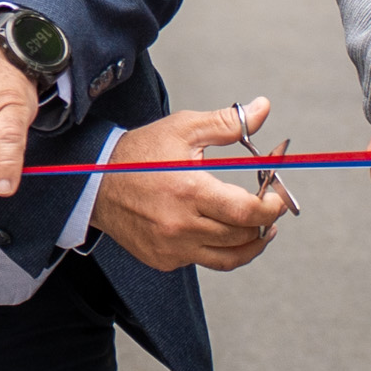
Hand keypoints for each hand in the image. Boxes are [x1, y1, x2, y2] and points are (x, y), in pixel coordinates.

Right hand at [90, 98, 293, 272]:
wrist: (94, 184)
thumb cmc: (138, 155)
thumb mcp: (183, 129)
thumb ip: (227, 123)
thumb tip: (262, 108)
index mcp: (189, 191)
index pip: (247, 212)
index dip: (272, 206)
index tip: (277, 196)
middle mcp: (181, 226)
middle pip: (243, 236)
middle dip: (265, 221)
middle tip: (270, 206)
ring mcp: (172, 248)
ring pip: (229, 257)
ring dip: (251, 243)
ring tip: (261, 228)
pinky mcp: (163, 260)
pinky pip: (203, 261)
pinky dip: (219, 248)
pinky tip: (221, 230)